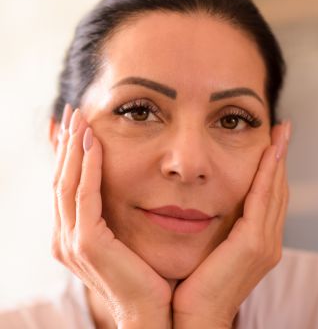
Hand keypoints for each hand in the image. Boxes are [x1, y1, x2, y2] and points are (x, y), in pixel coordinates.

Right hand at [51, 104, 171, 327]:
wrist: (153, 313)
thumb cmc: (145, 273)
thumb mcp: (125, 237)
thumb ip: (114, 214)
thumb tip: (118, 189)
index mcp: (74, 234)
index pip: (66, 184)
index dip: (68, 153)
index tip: (75, 126)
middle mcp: (66, 236)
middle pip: (61, 179)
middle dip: (66, 144)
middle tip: (73, 113)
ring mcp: (72, 241)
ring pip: (67, 183)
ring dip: (73, 148)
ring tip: (80, 119)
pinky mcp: (87, 244)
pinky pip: (86, 196)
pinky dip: (89, 167)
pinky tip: (95, 142)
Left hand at [172, 122, 290, 328]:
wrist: (193, 318)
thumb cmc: (194, 282)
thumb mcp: (207, 247)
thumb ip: (214, 226)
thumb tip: (200, 202)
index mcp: (256, 240)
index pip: (267, 195)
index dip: (270, 168)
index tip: (270, 143)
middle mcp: (267, 240)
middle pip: (276, 190)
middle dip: (279, 158)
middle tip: (281, 130)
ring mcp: (264, 243)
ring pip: (274, 191)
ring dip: (277, 161)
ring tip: (279, 134)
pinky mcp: (254, 245)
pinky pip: (262, 201)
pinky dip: (267, 176)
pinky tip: (268, 153)